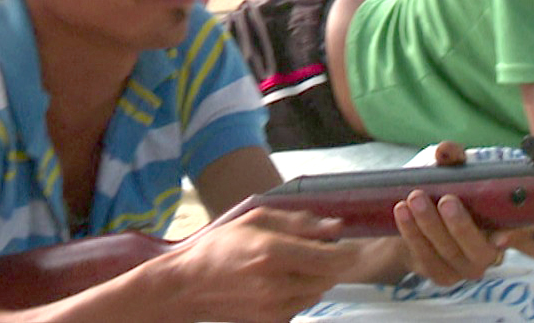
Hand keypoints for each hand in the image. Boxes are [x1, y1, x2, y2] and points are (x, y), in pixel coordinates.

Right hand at [166, 207, 358, 322]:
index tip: (347, 244)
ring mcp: (273, 307)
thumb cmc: (222, 246)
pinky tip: (282, 281)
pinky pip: (302, 305)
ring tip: (293, 265)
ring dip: (316, 278)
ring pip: (318, 292)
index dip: (346, 251)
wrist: (187, 286)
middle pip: (329, 276)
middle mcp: (276, 283)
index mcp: (273, 252)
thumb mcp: (258, 220)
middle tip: (314, 251)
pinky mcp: (270, 321)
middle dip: (330, 263)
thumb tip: (337, 227)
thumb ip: (301, 222)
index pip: (331, 258)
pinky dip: (302, 292)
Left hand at [393, 142, 533, 286]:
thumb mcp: (453, 171)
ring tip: (415, 198)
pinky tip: (402, 212)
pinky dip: (414, 234)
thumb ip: (456, 159)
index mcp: (513, 226)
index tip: (504, 234)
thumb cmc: (448, 190)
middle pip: (484, 252)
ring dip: (431, 226)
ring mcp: (469, 267)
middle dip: (462, 227)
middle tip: (446, 200)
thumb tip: (446, 152)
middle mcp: (495, 252)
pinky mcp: (444, 275)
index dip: (527, 242)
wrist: (417, 218)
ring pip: (452, 254)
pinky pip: (429, 260)